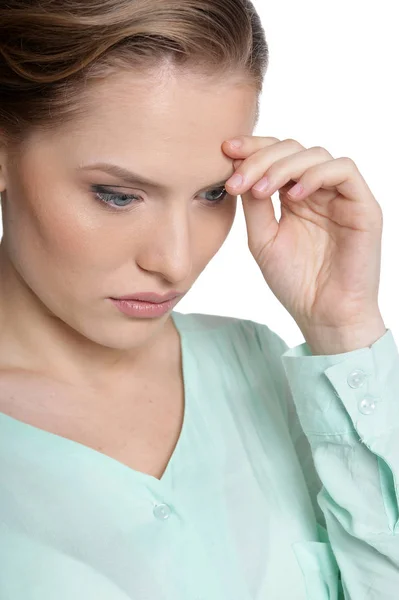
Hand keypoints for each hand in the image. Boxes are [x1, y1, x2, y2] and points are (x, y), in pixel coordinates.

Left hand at [221, 136, 383, 333]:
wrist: (323, 314)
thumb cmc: (294, 282)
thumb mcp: (262, 238)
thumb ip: (253, 204)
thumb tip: (239, 166)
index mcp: (294, 197)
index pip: (276, 157)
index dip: (252, 148)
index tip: (226, 152)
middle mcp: (318, 191)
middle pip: (292, 148)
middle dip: (261, 157)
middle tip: (239, 179)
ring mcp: (341, 196)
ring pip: (316, 154)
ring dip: (283, 166)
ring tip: (261, 191)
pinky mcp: (363, 206)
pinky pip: (344, 171)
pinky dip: (316, 175)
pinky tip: (294, 196)